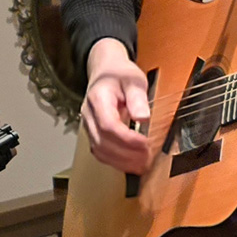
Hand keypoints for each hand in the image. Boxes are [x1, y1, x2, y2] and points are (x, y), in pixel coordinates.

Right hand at [82, 38, 153, 174]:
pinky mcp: (93, 133)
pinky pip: (100, 152)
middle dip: (126, 155)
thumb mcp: (134, 80)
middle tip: (148, 158)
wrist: (105, 71)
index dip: (127, 139)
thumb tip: (143, 118)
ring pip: (99, 151)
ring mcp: (88, 126)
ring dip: (120, 162)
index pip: (108, 125)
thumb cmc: (120, 75)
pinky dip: (115, 161)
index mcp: (98, 99)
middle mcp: (89, 115)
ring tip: (142, 165)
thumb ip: (138, 98)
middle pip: (102, 142)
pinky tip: (131, 164)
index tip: (146, 144)